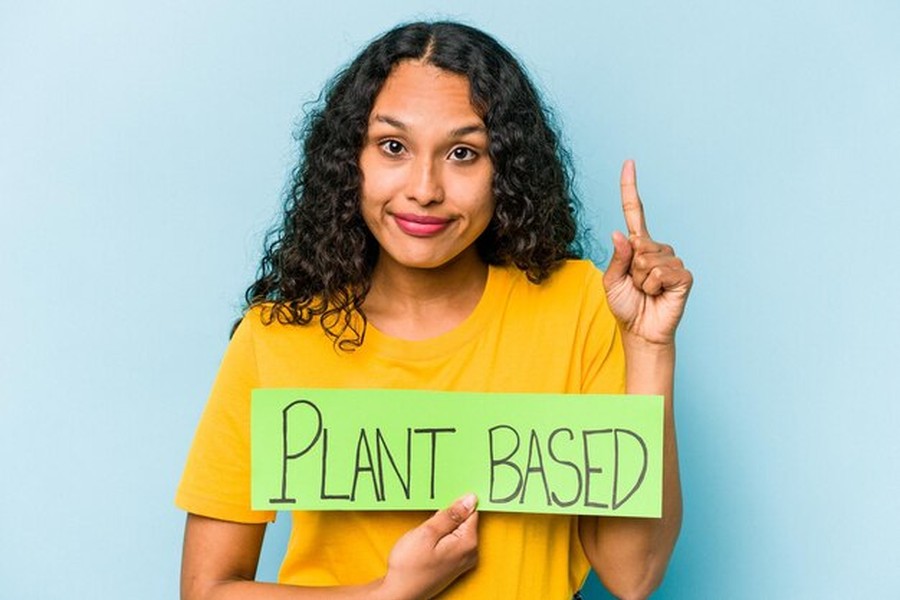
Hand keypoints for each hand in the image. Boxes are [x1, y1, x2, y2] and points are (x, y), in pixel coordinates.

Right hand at [378, 494, 478, 599]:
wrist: (399, 593)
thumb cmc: (410, 566)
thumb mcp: (427, 533)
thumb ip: (451, 515)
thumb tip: (470, 499)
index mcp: (468, 542)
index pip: (471, 511)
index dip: (454, 504)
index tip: (440, 507)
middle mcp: (470, 553)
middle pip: (464, 521)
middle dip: (447, 517)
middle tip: (429, 524)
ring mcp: (462, 560)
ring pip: (456, 531)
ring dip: (442, 527)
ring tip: (426, 535)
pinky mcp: (453, 565)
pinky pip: (452, 542)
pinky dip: (441, 538)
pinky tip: (427, 543)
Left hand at [603, 160, 692, 345]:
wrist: (640, 331)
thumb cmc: (626, 306)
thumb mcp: (612, 281)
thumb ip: (616, 258)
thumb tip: (620, 233)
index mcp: (637, 246)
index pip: (634, 211)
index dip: (630, 187)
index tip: (629, 162)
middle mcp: (656, 249)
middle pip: (638, 245)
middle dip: (631, 270)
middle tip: (636, 286)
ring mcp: (672, 260)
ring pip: (648, 261)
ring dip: (642, 281)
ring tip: (647, 292)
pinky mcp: (683, 275)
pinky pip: (661, 273)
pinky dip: (654, 287)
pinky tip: (659, 295)